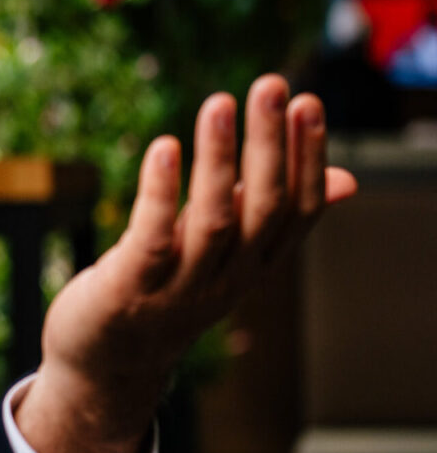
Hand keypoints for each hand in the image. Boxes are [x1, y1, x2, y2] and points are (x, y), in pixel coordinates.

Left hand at [18, 75, 357, 452]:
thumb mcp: (228, 255)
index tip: (307, 103)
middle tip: (272, 87)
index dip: (307, 158)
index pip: (298, 210)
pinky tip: (164, 147)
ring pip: (213, 220)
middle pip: (263, 209)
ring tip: (220, 103)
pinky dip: (160, 192)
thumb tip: (346, 180)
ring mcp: (181, 287)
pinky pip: (153, 238)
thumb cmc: (167, 294)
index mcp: (255, 265)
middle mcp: (228, 278)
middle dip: (271, 145)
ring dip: (219, 159)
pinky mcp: (131, 288)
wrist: (105, 365)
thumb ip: (272, 213)